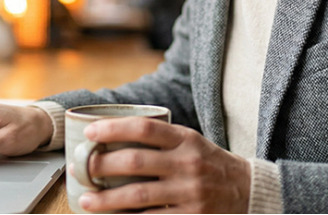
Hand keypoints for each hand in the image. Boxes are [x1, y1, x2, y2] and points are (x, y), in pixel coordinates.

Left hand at [76, 117, 250, 212]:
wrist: (246, 190)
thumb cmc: (207, 163)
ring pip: (138, 195)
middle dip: (101, 166)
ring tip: (86, 200)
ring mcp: (190, 192)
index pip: (144, 128)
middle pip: (135, 162)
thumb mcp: (190, 142)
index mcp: (185, 139)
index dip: (113, 128)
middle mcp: (188, 163)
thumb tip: (110, 138)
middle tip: (81, 169)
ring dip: (106, 199)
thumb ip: (160, 140)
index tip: (90, 133)